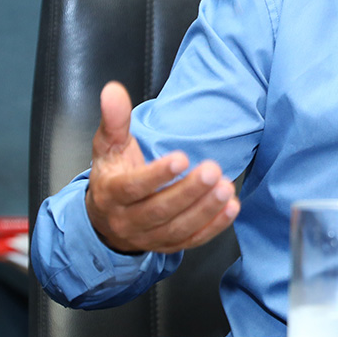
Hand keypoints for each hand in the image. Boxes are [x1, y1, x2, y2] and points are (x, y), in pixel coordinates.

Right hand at [84, 81, 239, 253]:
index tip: (181, 157)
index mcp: (112, 194)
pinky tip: (231, 208)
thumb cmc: (113, 174)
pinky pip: (192, 240)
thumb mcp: (108, 146)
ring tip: (226, 188)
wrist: (106, 218)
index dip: (157, 175)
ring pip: (178, 229)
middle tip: (213, 170)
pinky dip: (213, 226)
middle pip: (159, 210)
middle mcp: (127, 220)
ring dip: (205, 210)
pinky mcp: (167, 246)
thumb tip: (113, 90)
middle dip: (188, 192)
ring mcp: (148, 237)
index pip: (133, 187)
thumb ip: (114, 119)